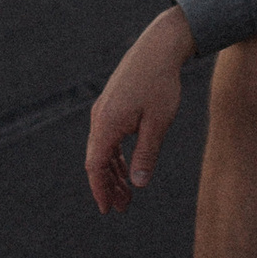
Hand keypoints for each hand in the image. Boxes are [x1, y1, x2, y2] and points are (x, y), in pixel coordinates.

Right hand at [85, 8, 194, 212]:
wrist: (158, 47)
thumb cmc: (160, 84)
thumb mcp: (157, 123)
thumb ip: (146, 154)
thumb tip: (138, 184)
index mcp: (106, 124)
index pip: (95, 166)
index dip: (100, 190)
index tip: (108, 210)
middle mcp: (99, 117)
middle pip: (97, 160)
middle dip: (108, 186)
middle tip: (123, 207)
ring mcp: (104, 110)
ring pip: (102, 149)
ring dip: (113, 172)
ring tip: (128, 192)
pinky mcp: (112, 104)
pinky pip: (108, 137)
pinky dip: (116, 156)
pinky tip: (128, 167)